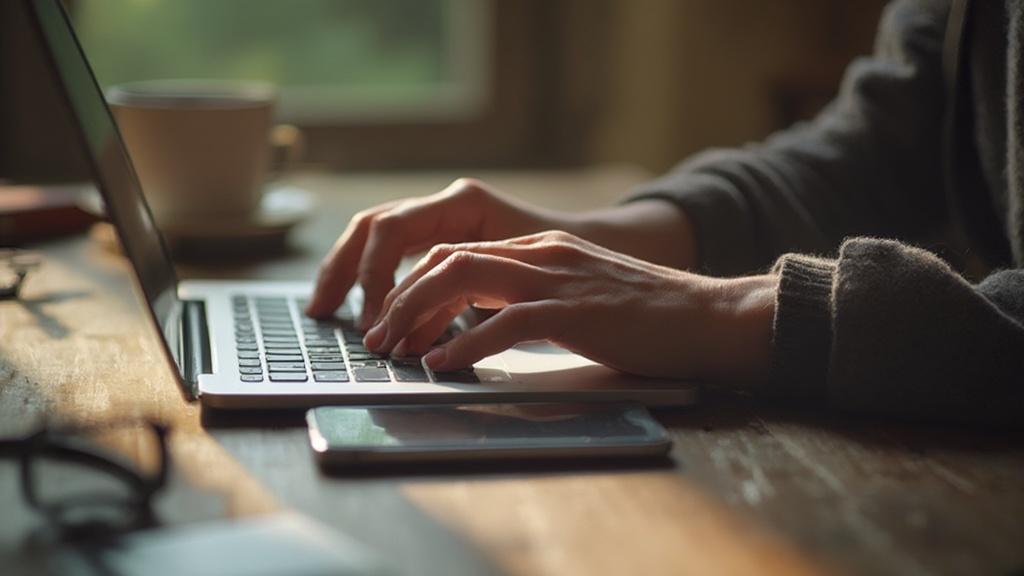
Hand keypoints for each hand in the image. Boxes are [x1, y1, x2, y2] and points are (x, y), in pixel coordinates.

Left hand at [306, 178, 697, 328]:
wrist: (708, 317)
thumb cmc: (648, 318)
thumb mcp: (580, 296)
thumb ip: (535, 300)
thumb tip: (486, 326)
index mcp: (542, 248)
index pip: (458, 253)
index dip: (417, 287)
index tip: (396, 322)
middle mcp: (542, 254)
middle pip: (447, 259)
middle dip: (402, 298)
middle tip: (378, 337)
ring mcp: (558, 279)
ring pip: (463, 279)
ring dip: (417, 315)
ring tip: (394, 350)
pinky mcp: (574, 311)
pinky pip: (503, 323)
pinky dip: (463, 346)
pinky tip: (442, 366)